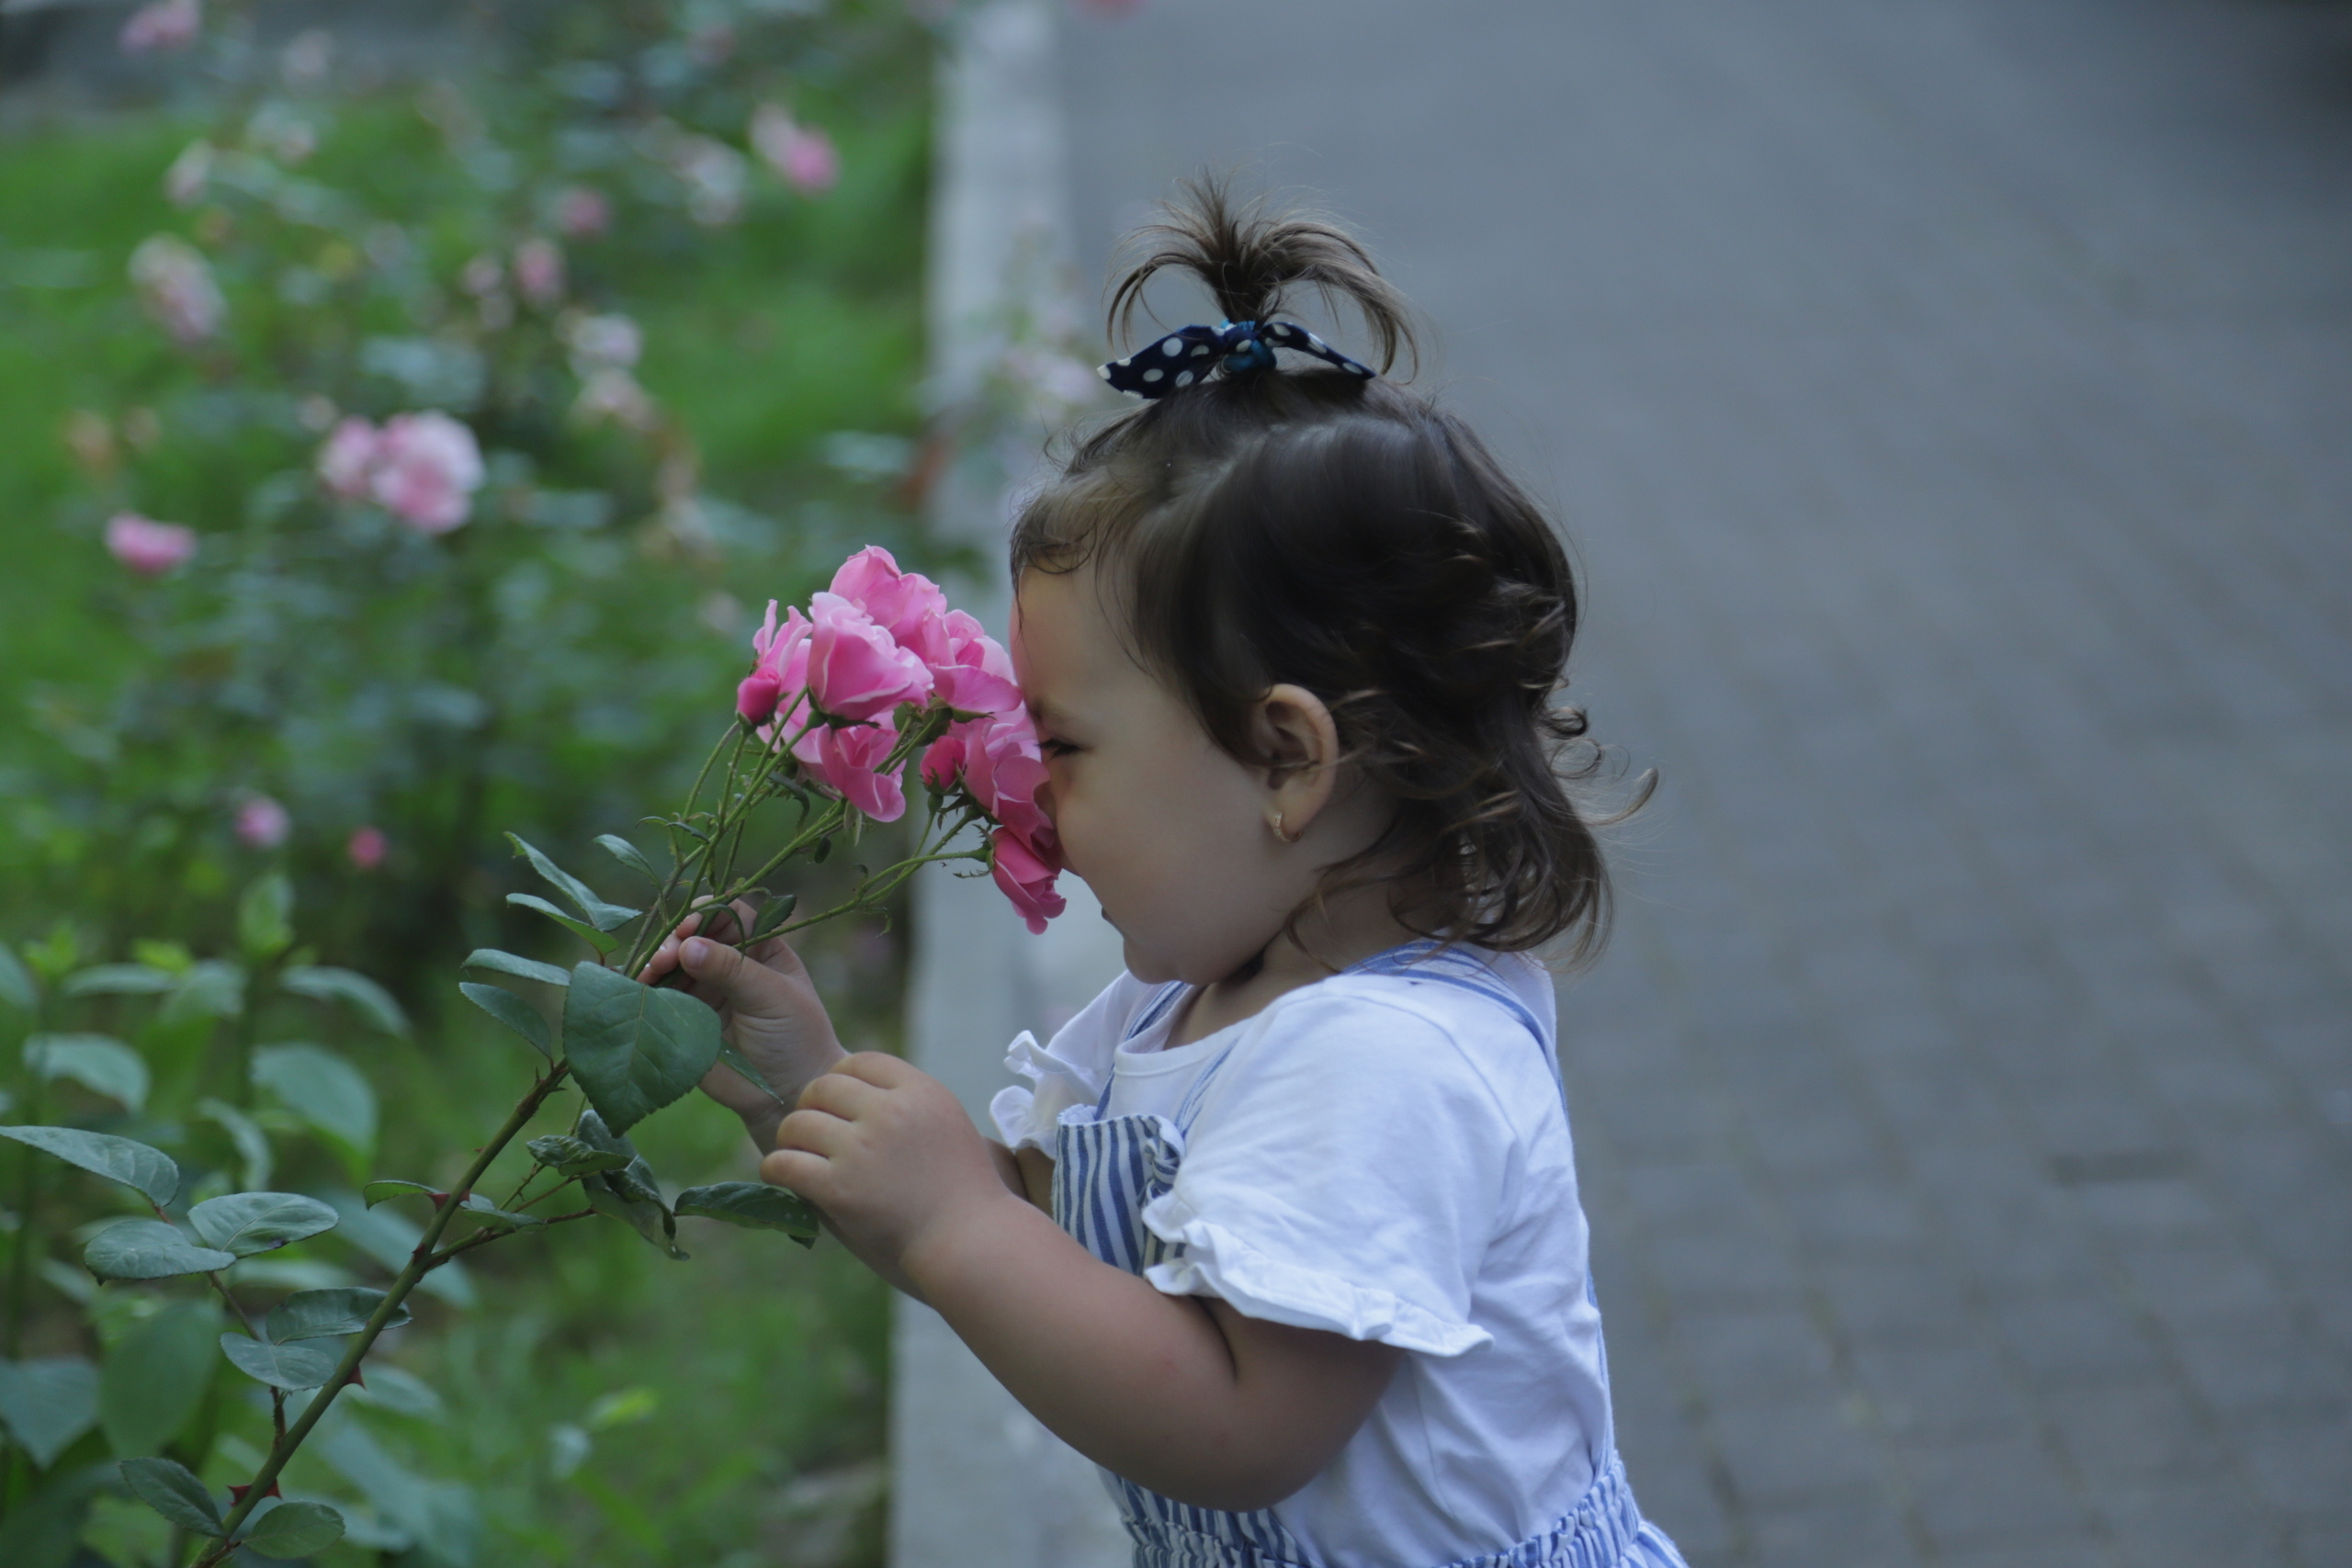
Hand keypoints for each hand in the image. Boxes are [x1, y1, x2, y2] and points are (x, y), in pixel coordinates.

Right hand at [639, 900, 846, 1151]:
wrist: (787, 1093)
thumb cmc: (795, 1037)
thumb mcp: (771, 996)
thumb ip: (732, 969)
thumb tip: (687, 946)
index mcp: (760, 948)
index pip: (729, 914)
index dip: (707, 913)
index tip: (688, 926)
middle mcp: (730, 963)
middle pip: (694, 936)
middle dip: (675, 940)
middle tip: (666, 957)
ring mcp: (705, 990)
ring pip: (672, 964)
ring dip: (657, 964)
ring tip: (650, 973)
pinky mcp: (685, 1018)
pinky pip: (660, 997)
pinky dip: (646, 990)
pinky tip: (637, 988)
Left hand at [763, 1054, 1009, 1281]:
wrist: (971, 1244)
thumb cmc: (963, 1193)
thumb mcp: (948, 1127)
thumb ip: (907, 1106)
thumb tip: (854, 1093)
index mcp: (921, 1092)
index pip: (862, 1062)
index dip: (842, 1079)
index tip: (838, 1103)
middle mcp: (891, 1112)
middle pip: (825, 1086)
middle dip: (811, 1106)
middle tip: (811, 1131)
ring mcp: (863, 1149)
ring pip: (798, 1123)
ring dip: (791, 1139)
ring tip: (796, 1155)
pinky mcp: (839, 1188)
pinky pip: (784, 1163)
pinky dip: (776, 1168)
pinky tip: (782, 1176)